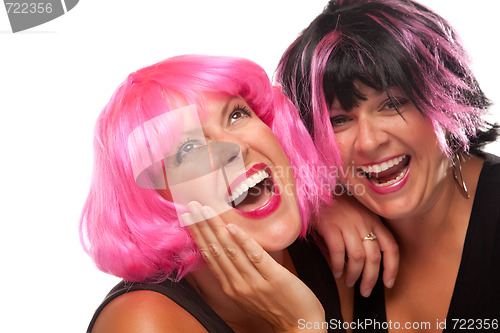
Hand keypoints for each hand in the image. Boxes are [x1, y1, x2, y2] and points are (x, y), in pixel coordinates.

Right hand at [184, 201, 325, 332]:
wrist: (300, 326)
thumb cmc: (275, 306)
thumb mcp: (249, 292)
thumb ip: (238, 273)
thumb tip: (230, 247)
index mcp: (231, 286)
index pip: (209, 256)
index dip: (197, 235)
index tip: (188, 218)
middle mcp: (238, 284)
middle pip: (215, 250)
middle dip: (202, 227)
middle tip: (191, 207)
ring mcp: (255, 282)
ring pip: (231, 251)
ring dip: (217, 228)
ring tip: (207, 210)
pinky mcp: (274, 278)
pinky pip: (256, 256)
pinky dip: (244, 241)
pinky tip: (233, 227)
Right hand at [317, 194, 398, 296]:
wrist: (313, 189)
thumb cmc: (334, 205)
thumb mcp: (356, 215)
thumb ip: (363, 233)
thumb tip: (366, 263)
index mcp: (373, 219)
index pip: (391, 247)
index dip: (392, 268)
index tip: (388, 283)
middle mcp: (363, 221)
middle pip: (374, 256)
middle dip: (371, 278)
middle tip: (365, 291)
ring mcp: (347, 223)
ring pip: (358, 257)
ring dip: (354, 275)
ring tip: (348, 282)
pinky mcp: (330, 225)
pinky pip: (338, 252)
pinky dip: (338, 265)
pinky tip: (336, 272)